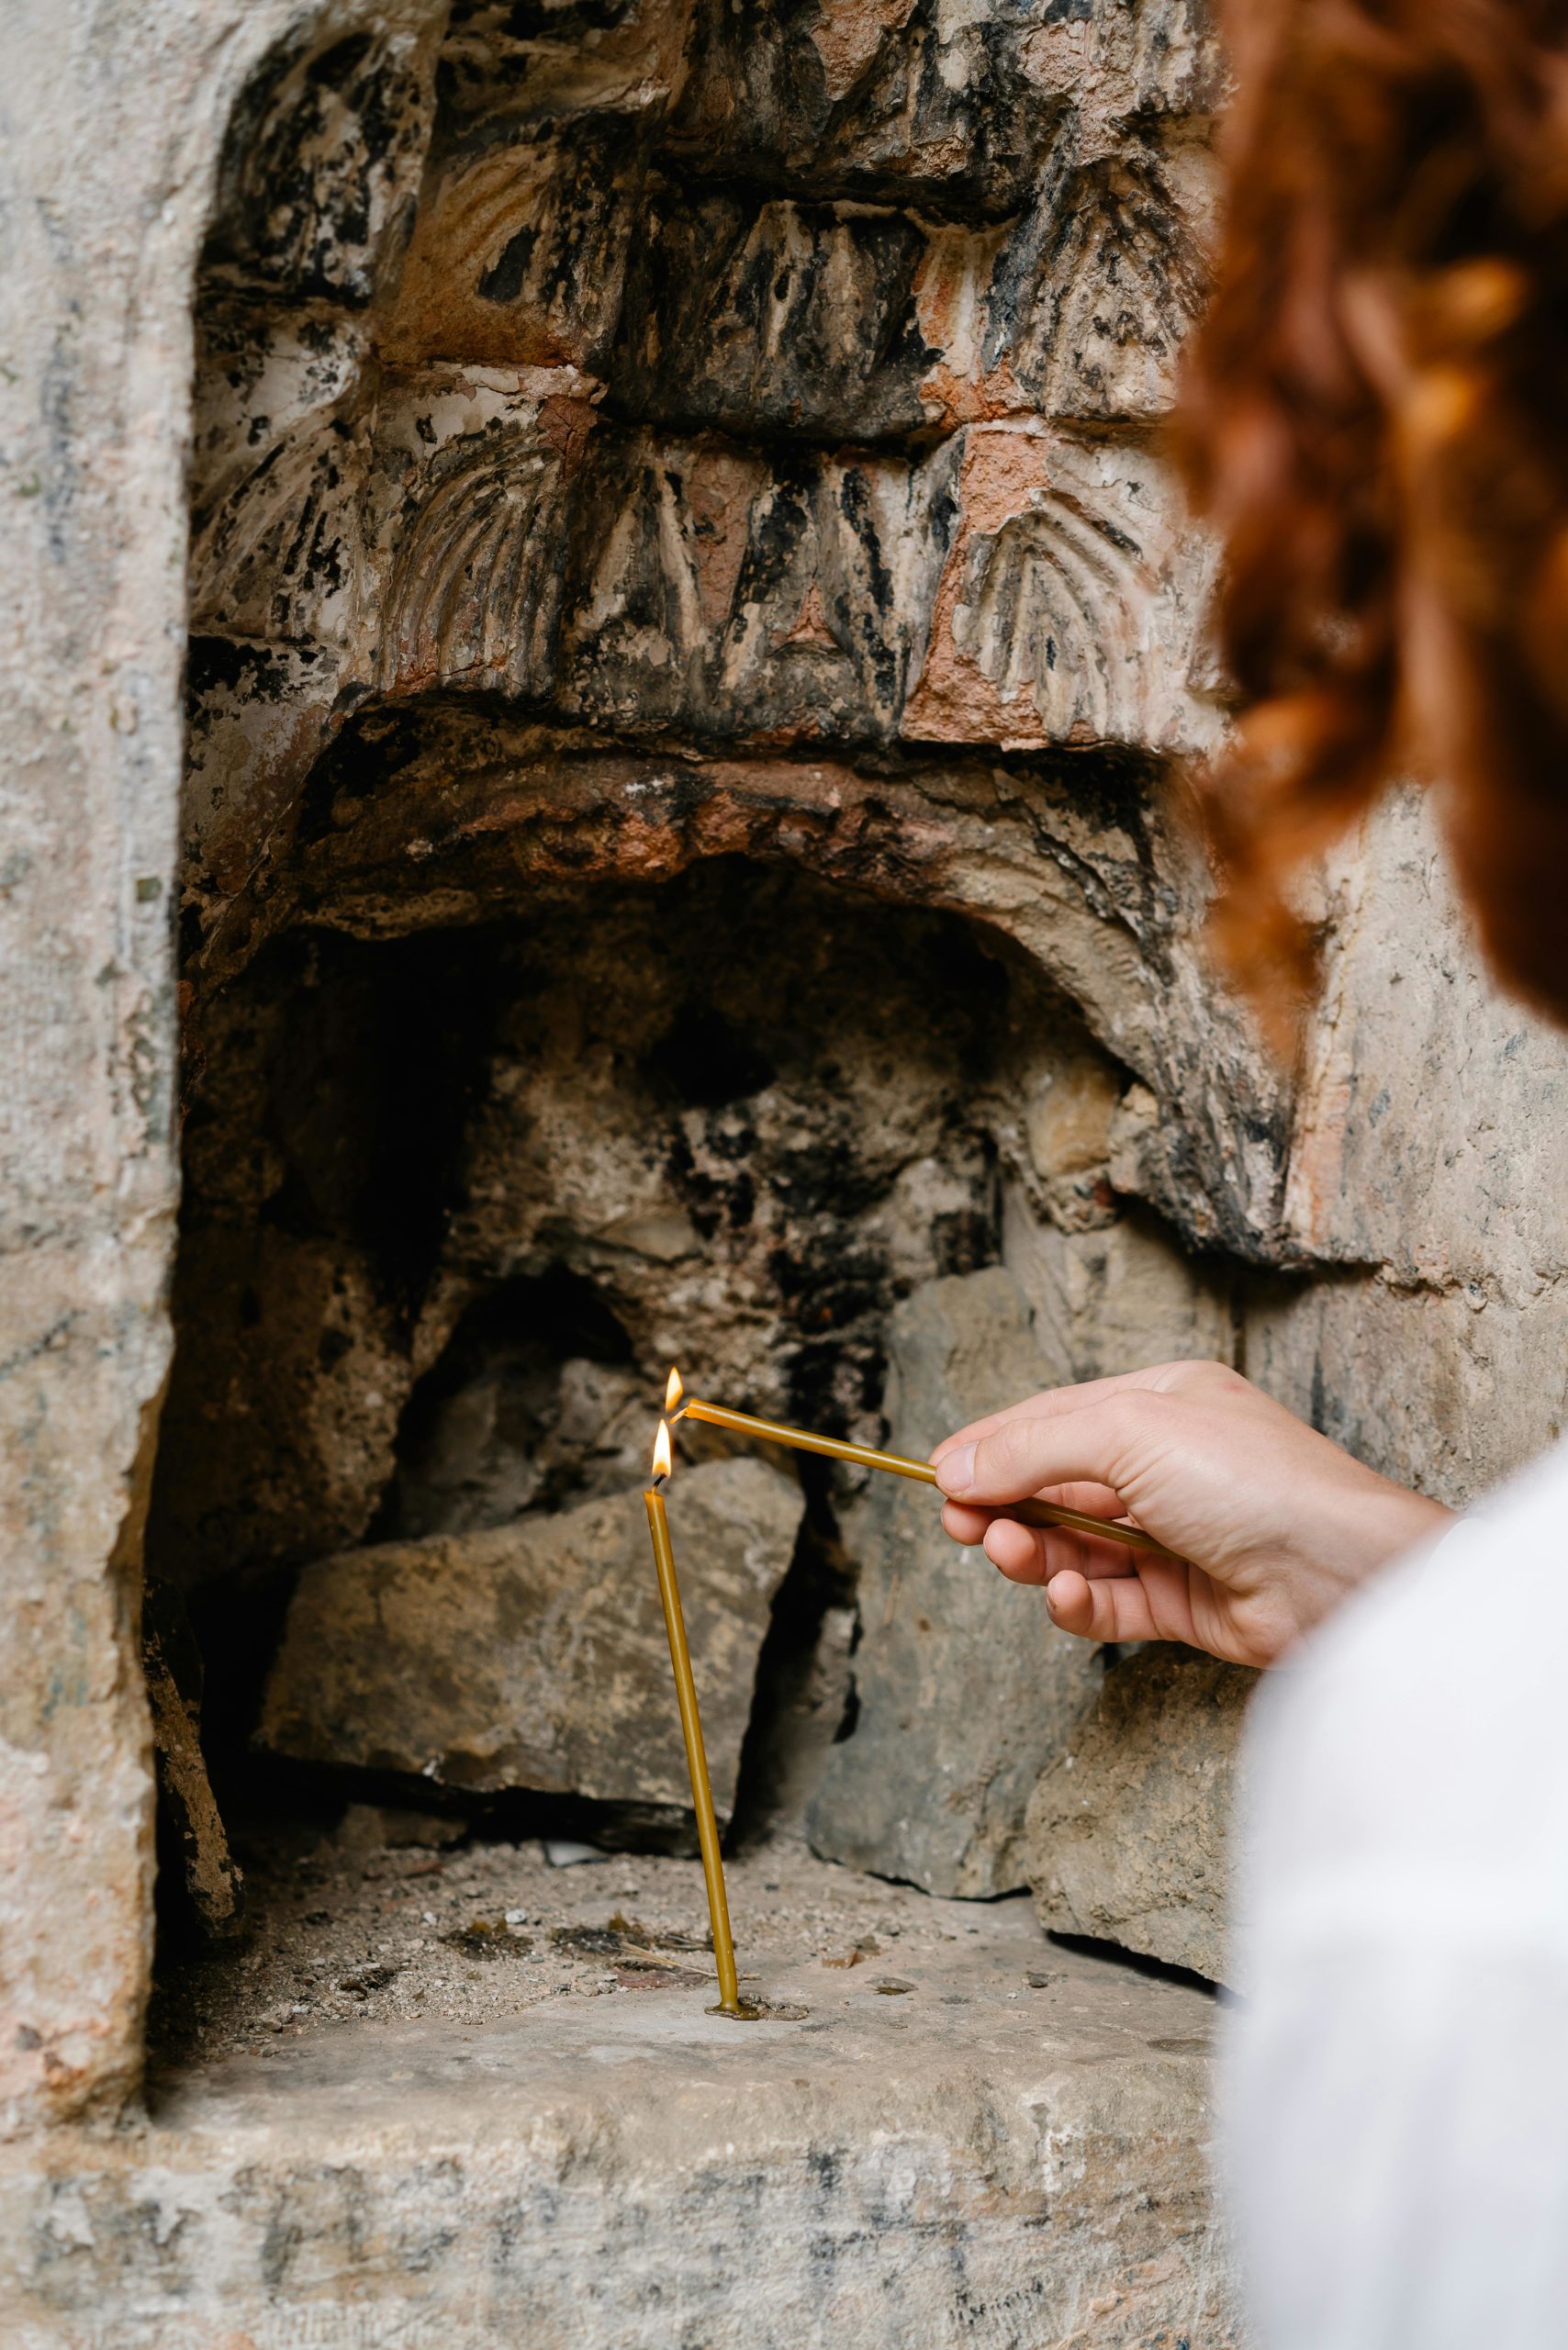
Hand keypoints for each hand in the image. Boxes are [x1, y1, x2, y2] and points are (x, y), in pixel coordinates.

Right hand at [931, 1359, 1452, 1666]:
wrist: (1340, 1573)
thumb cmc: (1254, 1480)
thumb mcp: (1128, 1433)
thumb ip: (1033, 1450)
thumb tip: (957, 1469)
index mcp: (1163, 1404)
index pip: (1055, 1418)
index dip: (992, 1446)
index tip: (937, 1474)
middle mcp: (1168, 1467)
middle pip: (1057, 1486)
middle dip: (1004, 1503)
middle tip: (959, 1524)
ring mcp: (1176, 1538)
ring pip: (1074, 1548)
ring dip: (1031, 1553)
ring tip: (1008, 1553)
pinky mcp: (1184, 1604)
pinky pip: (1107, 1603)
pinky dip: (1075, 1601)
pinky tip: (1062, 1594)